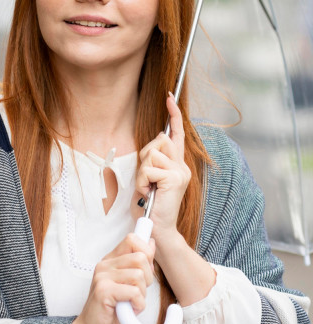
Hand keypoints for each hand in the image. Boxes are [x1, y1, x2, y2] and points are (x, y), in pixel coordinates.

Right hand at [72, 233, 154, 323]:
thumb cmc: (111, 309)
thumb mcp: (129, 283)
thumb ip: (138, 264)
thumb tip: (150, 242)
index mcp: (110, 261)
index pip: (132, 239)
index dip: (146, 252)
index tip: (146, 269)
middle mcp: (104, 265)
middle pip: (140, 257)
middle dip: (148, 277)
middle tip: (137, 291)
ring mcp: (102, 276)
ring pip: (139, 275)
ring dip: (141, 294)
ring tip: (130, 302)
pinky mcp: (103, 290)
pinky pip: (134, 292)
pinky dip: (137, 304)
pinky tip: (128, 309)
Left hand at [134, 93, 190, 247]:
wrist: (158, 227)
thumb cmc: (151, 204)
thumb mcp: (150, 177)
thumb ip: (155, 159)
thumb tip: (160, 137)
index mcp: (176, 164)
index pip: (176, 135)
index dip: (173, 115)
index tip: (169, 96)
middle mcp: (182, 165)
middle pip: (158, 141)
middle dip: (145, 157)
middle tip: (147, 179)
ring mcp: (180, 172)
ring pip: (152, 155)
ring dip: (143, 173)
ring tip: (148, 189)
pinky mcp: (175, 179)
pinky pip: (150, 169)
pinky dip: (144, 182)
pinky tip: (149, 194)